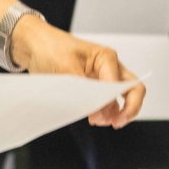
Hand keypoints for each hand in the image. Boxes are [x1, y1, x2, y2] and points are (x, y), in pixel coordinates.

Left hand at [13, 17, 145, 127]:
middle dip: (129, 109)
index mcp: (106, 57)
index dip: (112, 103)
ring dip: (115, 112)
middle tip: (116, 123)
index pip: (120, 84)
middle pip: (134, 89)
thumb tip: (99, 111)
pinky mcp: (95, 86)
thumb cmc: (50, 48)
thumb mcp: (66, 68)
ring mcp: (103, 77)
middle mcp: (110, 67)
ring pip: (123, 98)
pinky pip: (108, 101)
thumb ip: (84, 89)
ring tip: (98, 121)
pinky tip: (94, 117)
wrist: (34, 45)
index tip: (98, 116)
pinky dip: (105, 111)